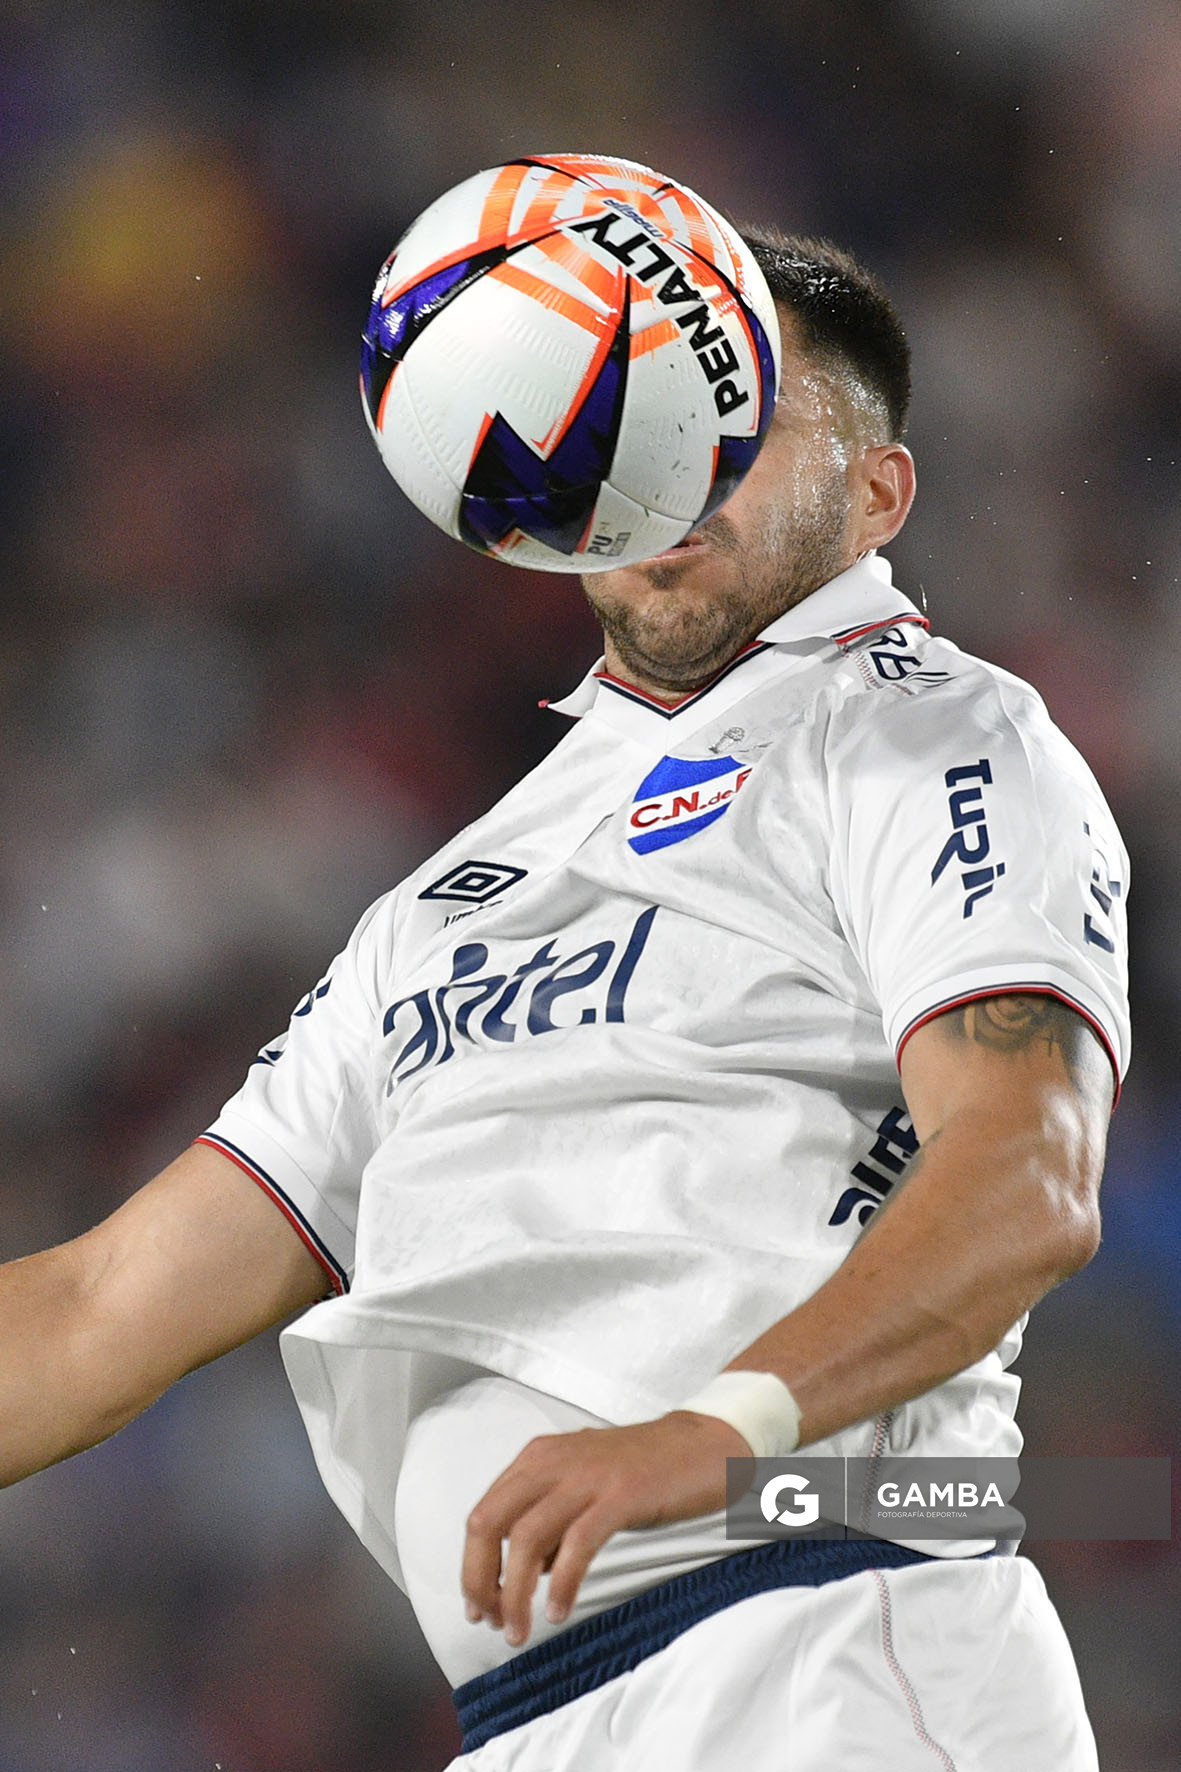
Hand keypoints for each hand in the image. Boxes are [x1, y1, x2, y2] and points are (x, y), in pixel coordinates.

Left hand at [461, 1410, 749, 1647]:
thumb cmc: (644, 1471)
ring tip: (520, 1631)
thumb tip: (523, 1572)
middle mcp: (552, 1461)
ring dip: (515, 1593)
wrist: (705, 1443)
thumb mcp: (582, 1485)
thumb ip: (549, 1520)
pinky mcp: (620, 1494)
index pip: (483, 1514)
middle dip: (480, 1580)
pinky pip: (577, 1544)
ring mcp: (586, 1476)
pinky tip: (558, 1610)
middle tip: (492, 1622)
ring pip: (526, 1538)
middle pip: (489, 1523)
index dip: (472, 1566)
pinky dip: (561, 1584)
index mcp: (538, 1457)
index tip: (480, 1607)